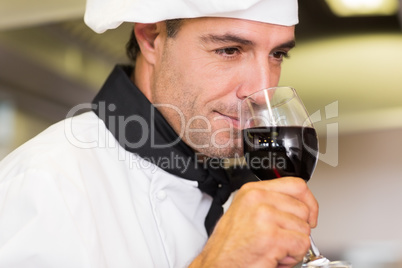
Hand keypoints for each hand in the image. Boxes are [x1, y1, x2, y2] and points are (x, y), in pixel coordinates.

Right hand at [190, 177, 318, 267]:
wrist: (218, 265)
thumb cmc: (230, 245)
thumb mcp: (246, 212)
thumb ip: (270, 202)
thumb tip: (297, 204)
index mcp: (252, 190)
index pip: (296, 185)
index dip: (308, 202)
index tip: (308, 215)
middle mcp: (257, 199)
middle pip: (303, 209)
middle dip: (298, 229)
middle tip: (281, 239)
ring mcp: (264, 216)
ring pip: (304, 229)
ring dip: (294, 245)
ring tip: (274, 249)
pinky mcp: (272, 237)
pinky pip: (302, 245)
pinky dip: (293, 257)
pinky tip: (275, 257)